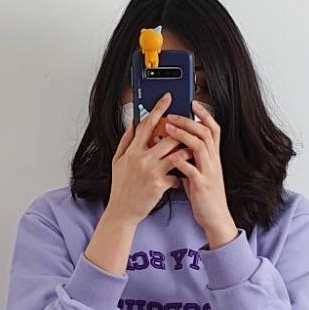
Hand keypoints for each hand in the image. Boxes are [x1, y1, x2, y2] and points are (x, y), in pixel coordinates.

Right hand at [105, 94, 186, 225]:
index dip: (159, 109)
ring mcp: (152, 171)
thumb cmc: (121, 187)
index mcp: (132, 150)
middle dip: (181, 130)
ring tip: (191, 150)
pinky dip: (182, 175)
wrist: (122, 211)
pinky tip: (182, 177)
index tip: (168, 98)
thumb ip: (125, 140)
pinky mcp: (160, 185)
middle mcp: (142, 159)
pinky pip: (177, 175)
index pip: (147, 124)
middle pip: (168, 136)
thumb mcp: (117, 161)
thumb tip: (132, 124)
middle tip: (190, 126)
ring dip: (187, 150)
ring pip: (177, 154)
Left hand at [162, 100, 238, 248]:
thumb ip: (191, 159)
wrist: (215, 217)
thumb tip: (176, 146)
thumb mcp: (200, 172)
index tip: (193, 103)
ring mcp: (208, 172)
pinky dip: (180, 161)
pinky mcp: (201, 185)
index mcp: (213, 157)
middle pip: (205, 133)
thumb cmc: (204, 196)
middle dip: (188, 121)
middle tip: (172, 115)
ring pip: (199, 146)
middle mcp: (213, 161)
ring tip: (168, 129)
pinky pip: (191, 170)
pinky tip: (170, 156)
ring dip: (183, 135)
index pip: (213, 129)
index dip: (204, 115)